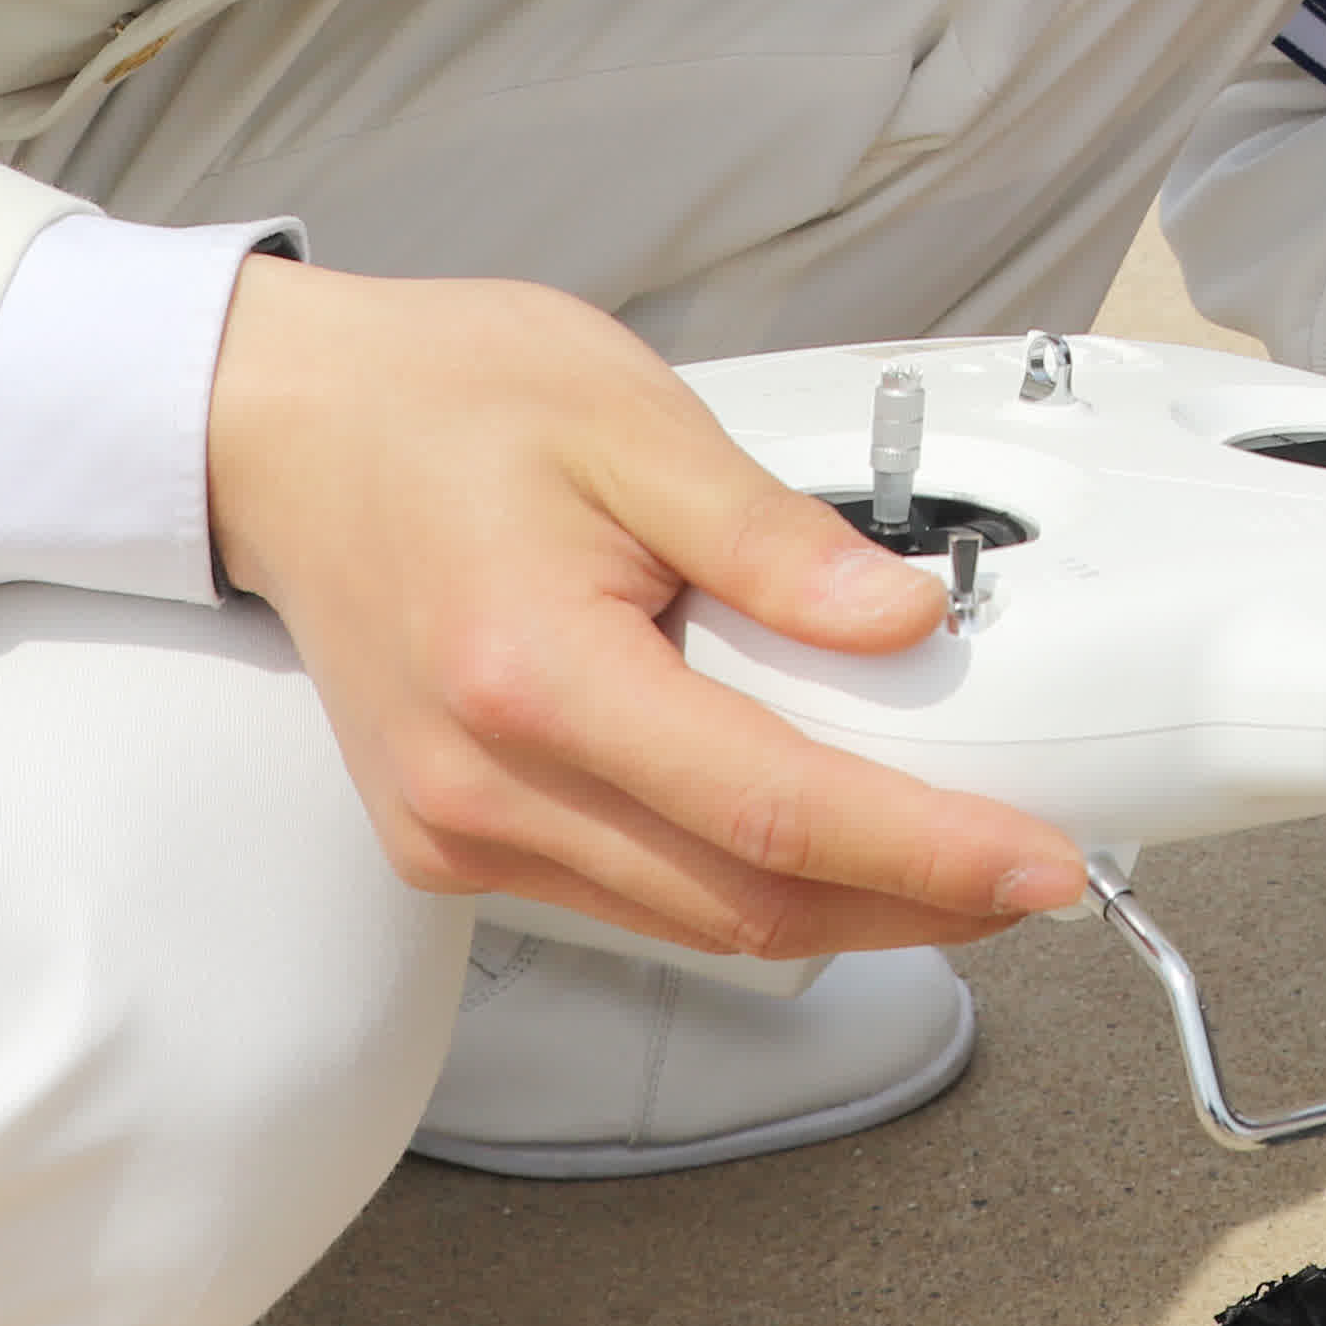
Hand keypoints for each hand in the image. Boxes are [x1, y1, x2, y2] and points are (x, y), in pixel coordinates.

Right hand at [202, 257, 1091, 953]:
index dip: (927, 854)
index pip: (774, 813)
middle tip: (1030, 870)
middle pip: (746, 905)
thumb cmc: (443, 402)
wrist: (285, 428)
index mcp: (533, 679)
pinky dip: (741, 880)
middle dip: (910, 904)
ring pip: (695, 923)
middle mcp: (484, 788)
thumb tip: (907, 624)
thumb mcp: (633, 420)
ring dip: (837, 904)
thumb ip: (775, 540)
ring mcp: (459, 832)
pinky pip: (632, 899)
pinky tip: (816, 829)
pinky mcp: (451, 842)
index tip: (1039, 863)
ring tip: (949, 848)